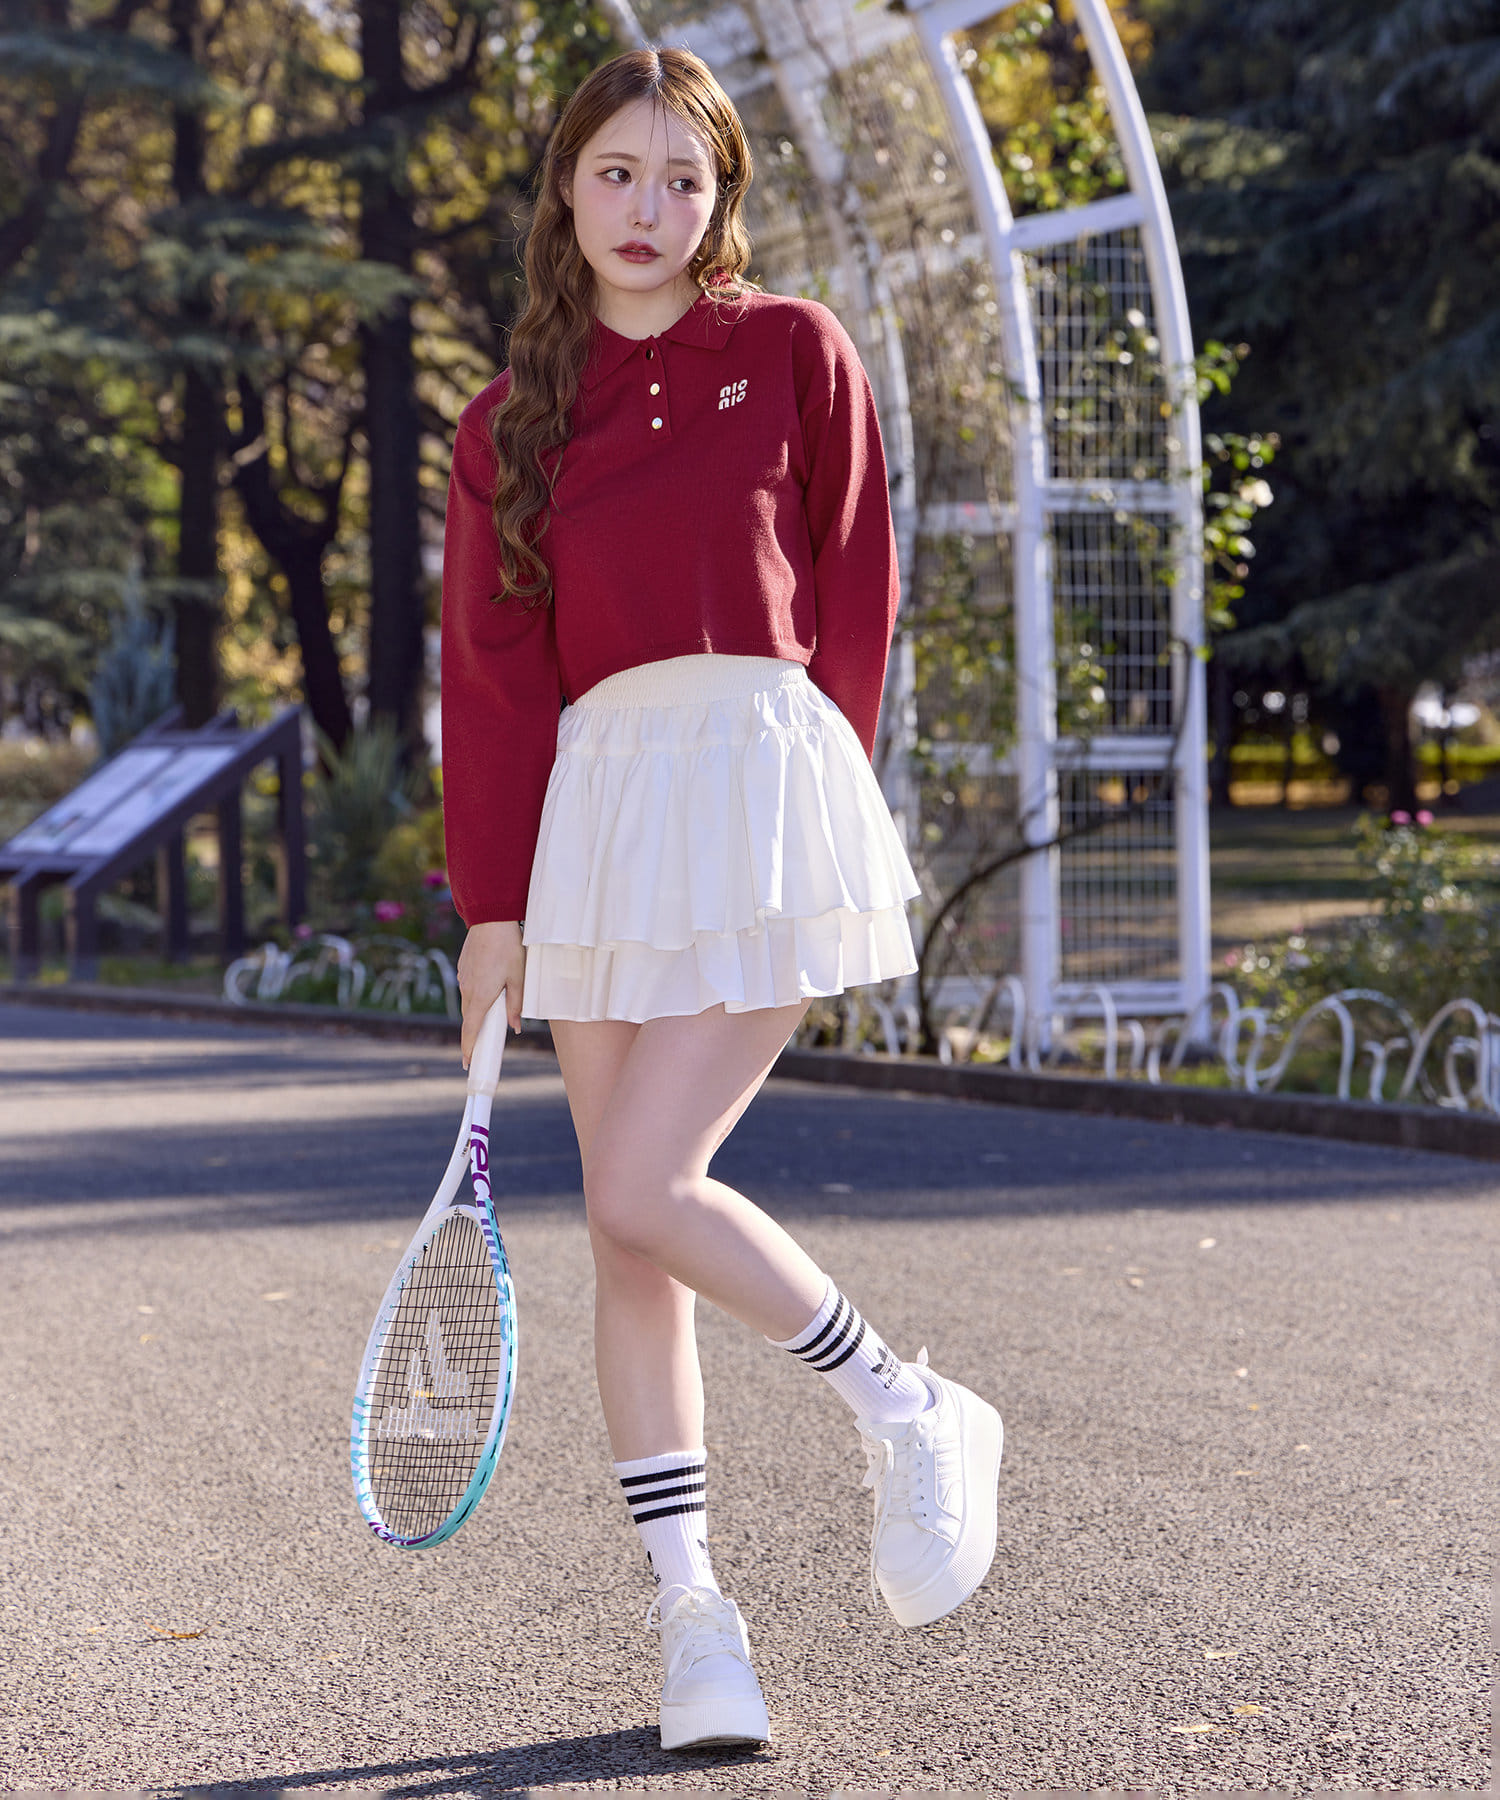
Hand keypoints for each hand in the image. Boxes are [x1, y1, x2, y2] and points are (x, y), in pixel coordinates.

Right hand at [457, 920, 524, 1067]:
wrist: (491, 919)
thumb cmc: (509, 948)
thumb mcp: (519, 978)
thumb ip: (516, 1005)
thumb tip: (514, 1028)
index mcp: (480, 996)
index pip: (470, 1030)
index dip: (469, 1049)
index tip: (468, 1063)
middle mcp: (467, 989)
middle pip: (469, 1018)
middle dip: (475, 1032)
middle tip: (483, 1047)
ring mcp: (462, 978)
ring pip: (468, 1002)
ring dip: (477, 1011)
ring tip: (491, 1014)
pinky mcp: (463, 967)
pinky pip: (468, 987)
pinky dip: (476, 994)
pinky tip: (490, 986)